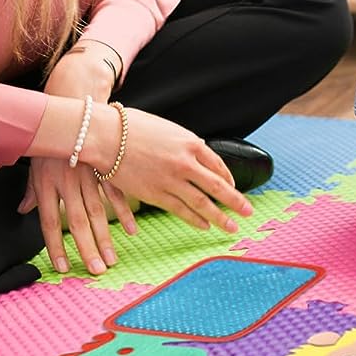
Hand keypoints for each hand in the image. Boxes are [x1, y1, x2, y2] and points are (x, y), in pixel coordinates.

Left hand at [16, 54, 126, 277]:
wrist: (71, 108)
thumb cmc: (50, 142)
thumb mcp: (36, 167)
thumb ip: (32, 192)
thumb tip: (23, 211)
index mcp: (48, 185)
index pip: (51, 223)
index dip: (56, 247)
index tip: (64, 268)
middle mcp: (68, 183)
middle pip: (78, 222)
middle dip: (87, 249)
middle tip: (97, 272)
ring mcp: (88, 176)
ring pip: (98, 213)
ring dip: (106, 238)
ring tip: (112, 260)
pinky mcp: (105, 167)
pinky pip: (116, 194)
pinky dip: (124, 212)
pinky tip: (131, 231)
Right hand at [94, 107, 252, 235]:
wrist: (106, 136)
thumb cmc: (132, 128)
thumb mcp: (167, 129)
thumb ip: (184, 143)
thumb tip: (197, 152)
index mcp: (191, 143)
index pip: (218, 165)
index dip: (228, 179)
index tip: (234, 188)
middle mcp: (186, 163)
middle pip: (217, 187)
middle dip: (235, 202)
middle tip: (249, 212)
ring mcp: (171, 181)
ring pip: (202, 203)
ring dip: (219, 217)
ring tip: (232, 227)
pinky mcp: (155, 194)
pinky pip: (181, 210)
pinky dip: (195, 219)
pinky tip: (205, 226)